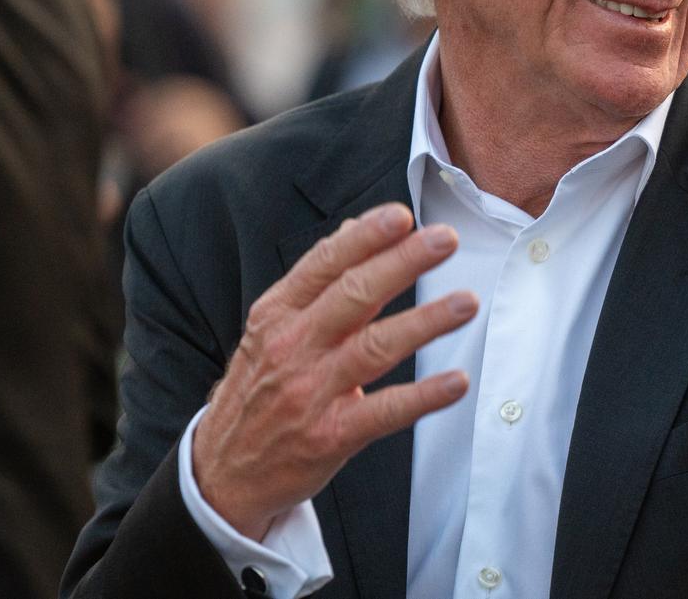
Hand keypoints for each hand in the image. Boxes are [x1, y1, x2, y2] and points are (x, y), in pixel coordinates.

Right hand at [191, 203, 476, 538]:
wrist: (222, 472)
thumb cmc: (258, 390)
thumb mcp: (272, 327)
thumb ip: (316, 281)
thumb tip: (356, 229)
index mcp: (278, 314)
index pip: (324, 264)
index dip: (365, 238)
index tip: (401, 215)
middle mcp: (292, 346)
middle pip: (354, 296)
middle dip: (403, 263)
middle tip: (444, 241)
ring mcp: (311, 392)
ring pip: (375, 348)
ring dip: (425, 322)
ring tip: (465, 303)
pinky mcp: (331, 436)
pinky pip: (385, 412)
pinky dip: (423, 396)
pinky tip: (455, 382)